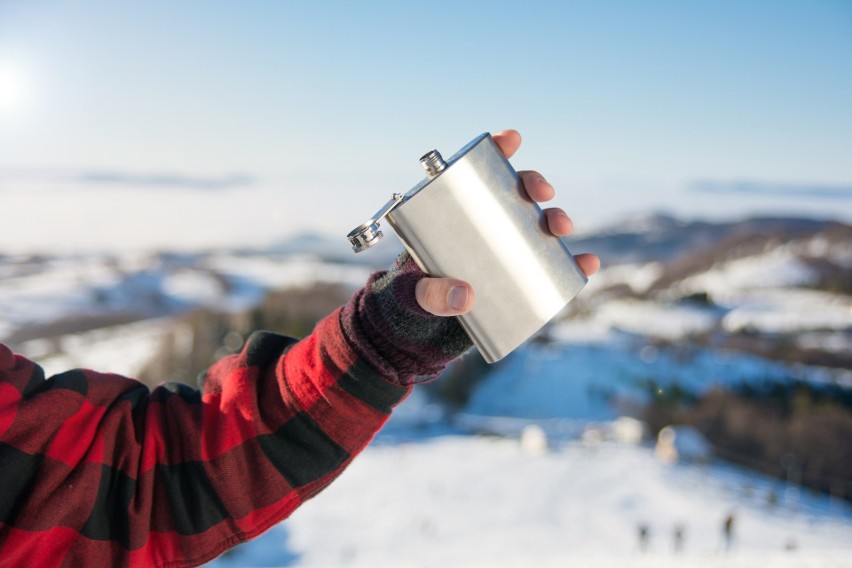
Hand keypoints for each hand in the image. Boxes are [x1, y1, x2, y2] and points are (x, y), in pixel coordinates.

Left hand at [416, 129, 600, 316]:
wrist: (426, 327)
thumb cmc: (416, 296)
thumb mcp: (416, 294)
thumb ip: (432, 295)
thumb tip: (465, 297)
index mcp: (455, 211)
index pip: (477, 170)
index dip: (497, 149)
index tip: (512, 140)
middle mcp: (487, 221)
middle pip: (515, 190)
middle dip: (534, 184)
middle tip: (541, 194)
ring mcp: (506, 245)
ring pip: (538, 221)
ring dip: (556, 217)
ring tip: (561, 228)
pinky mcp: (521, 272)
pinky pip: (553, 264)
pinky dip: (574, 263)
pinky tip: (588, 263)